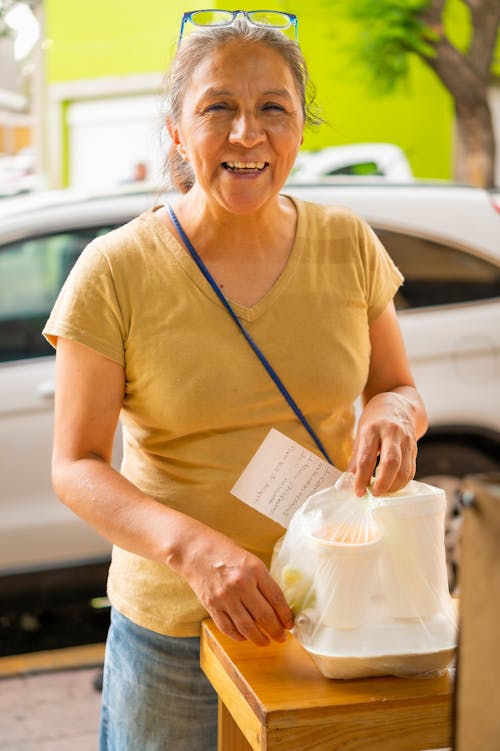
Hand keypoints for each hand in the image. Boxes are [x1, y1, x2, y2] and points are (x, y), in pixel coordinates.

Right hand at [178, 528, 293, 646]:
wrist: (193, 549)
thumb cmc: (223, 551)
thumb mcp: (249, 559)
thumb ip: (261, 580)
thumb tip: (276, 605)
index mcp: (254, 569)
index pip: (276, 598)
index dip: (286, 615)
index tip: (290, 624)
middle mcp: (241, 584)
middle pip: (264, 616)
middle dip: (276, 631)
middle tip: (281, 637)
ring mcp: (225, 597)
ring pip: (247, 627)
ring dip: (259, 639)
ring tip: (266, 642)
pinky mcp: (211, 605)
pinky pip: (228, 628)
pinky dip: (238, 636)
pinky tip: (245, 637)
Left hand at [348, 391, 417, 496]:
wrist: (398, 403)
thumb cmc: (375, 419)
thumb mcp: (361, 432)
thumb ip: (356, 457)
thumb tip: (349, 480)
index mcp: (372, 429)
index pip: (367, 457)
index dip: (362, 478)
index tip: (358, 492)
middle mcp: (391, 433)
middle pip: (390, 463)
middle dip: (383, 483)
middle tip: (375, 494)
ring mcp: (406, 440)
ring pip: (404, 469)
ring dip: (394, 485)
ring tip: (383, 492)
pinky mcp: (415, 447)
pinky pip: (411, 469)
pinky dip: (402, 482)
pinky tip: (393, 485)